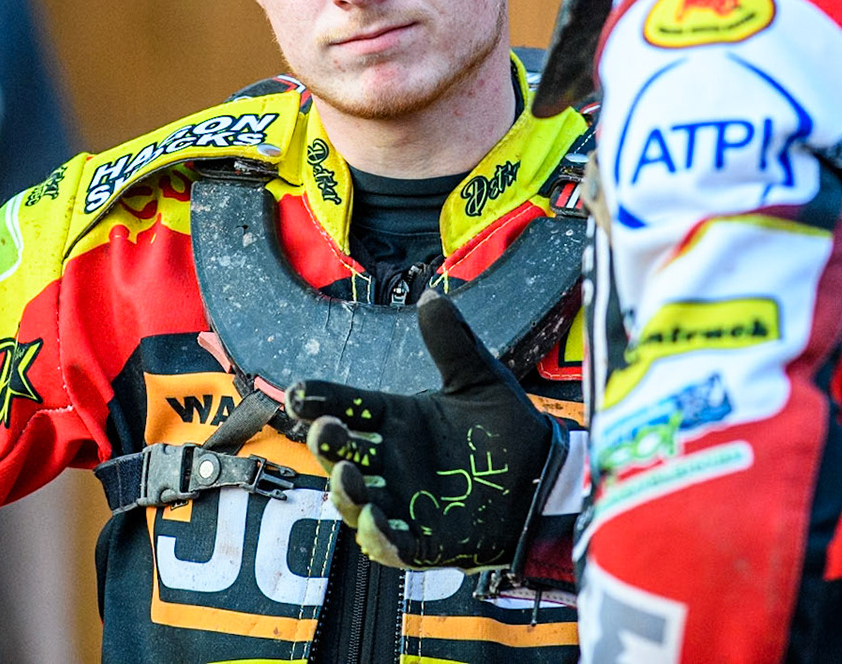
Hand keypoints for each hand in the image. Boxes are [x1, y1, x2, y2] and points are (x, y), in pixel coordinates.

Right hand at [286, 292, 560, 569]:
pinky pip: (394, 545)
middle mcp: (392, 461)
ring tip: (345, 474)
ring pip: (358, 502)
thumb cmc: (503, 429)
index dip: (322, 400)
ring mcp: (405, 502)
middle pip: (344, 454)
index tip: (297, 392)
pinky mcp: (426, 539)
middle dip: (326, 444)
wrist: (544, 476)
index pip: (350, 406)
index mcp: (398, 420)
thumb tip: (432, 296)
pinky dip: (380, 538)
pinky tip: (375, 523)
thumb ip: (452, 343)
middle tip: (322, 428)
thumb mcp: (479, 379)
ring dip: (346, 492)